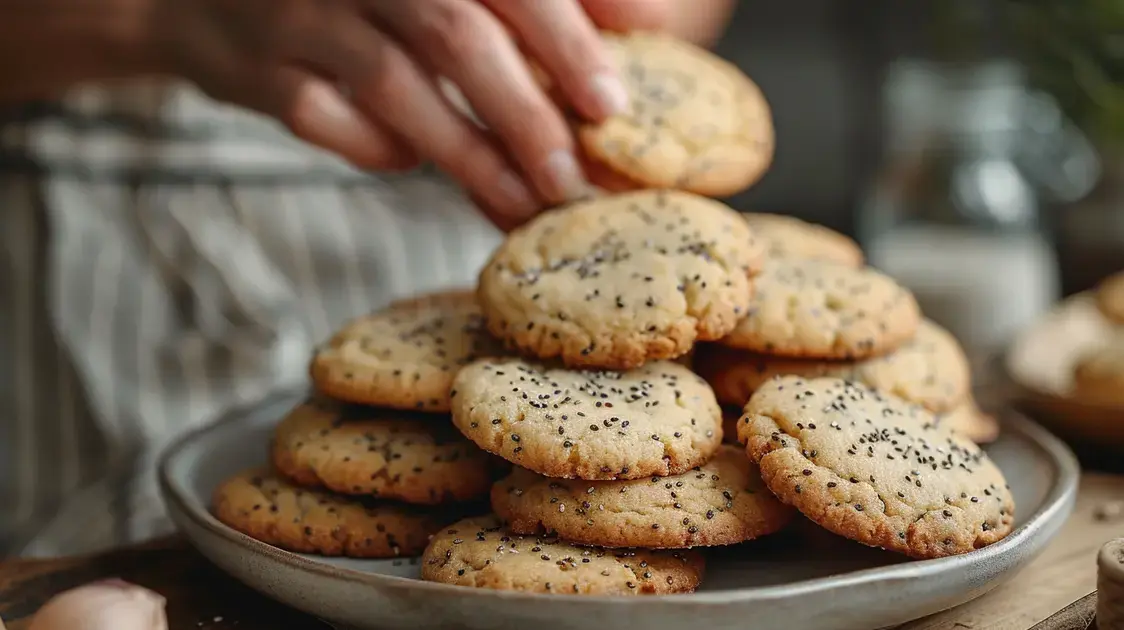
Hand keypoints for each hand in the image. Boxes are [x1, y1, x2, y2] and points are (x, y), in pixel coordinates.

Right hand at [153, 0, 668, 227]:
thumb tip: (644, 17)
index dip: (567, 40)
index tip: (612, 105)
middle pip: (457, 35)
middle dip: (525, 115)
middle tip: (571, 181)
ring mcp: (301, 11)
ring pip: (397, 87)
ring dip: (469, 156)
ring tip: (522, 205)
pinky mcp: (258, 67)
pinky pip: (325, 120)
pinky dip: (379, 149)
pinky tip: (412, 164)